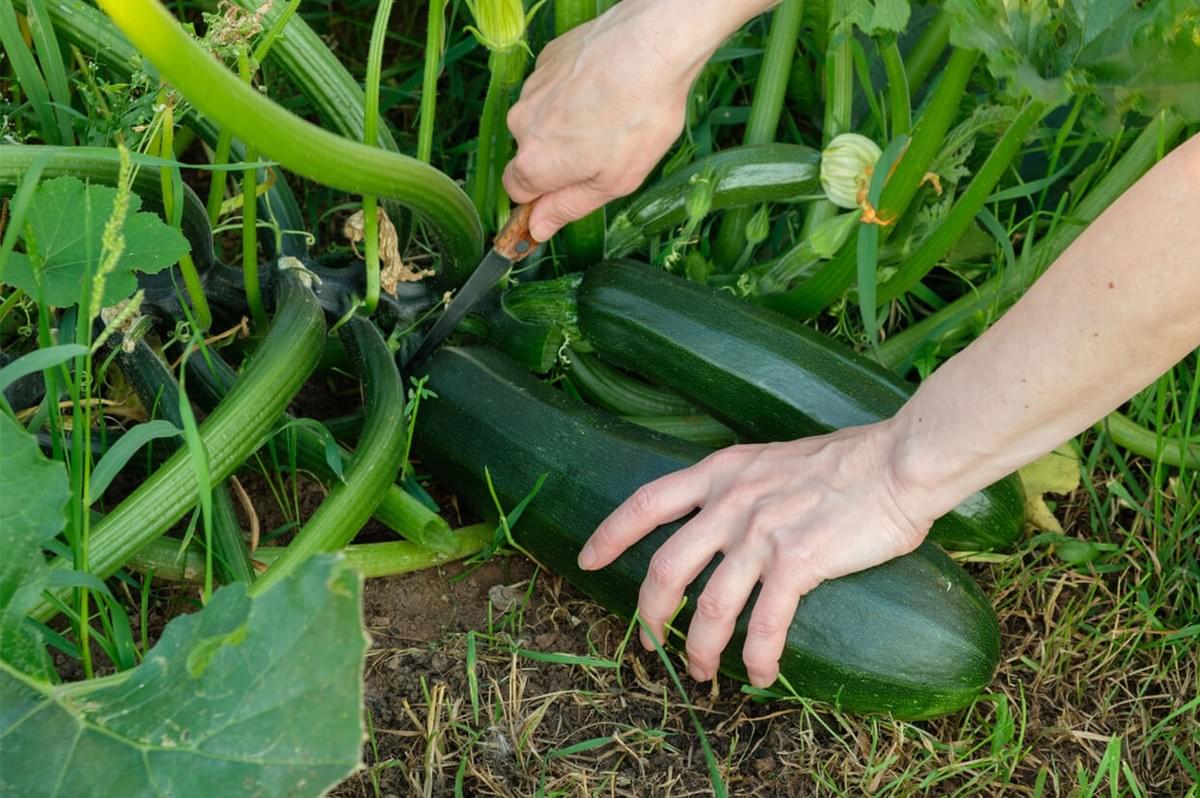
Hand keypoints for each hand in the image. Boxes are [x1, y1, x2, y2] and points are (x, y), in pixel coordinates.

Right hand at [503, 1, 729, 240]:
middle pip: (531, 153)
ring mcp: (532, 88)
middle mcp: (521, 124)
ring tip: (611, 114)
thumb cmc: (638, 119)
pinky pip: (553, 88)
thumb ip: (568, 207)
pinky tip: (606, 88)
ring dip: (568, 123)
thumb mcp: (612, 182)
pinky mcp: (547, 60)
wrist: (650, 45)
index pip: (517, 192)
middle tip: (606, 150)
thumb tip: (537, 229)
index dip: (544, 196)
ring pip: (543, 118)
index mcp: (534, 163)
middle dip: (560, 157)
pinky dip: (574, 93)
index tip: (570, 191)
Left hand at [577, 421, 931, 687]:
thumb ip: (745, 487)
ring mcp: (761, 532)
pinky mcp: (798, 561)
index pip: (647, 502)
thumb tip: (729, 517)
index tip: (587, 560)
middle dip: (650, 613)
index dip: (611, 535)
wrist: (899, 462)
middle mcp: (732, 502)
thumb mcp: (775, 459)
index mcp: (722, 472)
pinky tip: (760, 675)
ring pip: (710, 605)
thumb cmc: (849, 461)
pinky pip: (765, 622)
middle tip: (650, 641)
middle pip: (666, 567)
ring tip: (701, 672)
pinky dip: (758, 656)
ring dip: (699, 647)